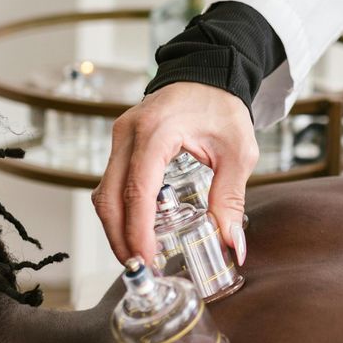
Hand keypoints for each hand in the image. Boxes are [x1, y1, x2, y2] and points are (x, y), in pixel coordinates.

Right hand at [92, 82, 256, 268]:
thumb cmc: (223, 108)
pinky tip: (136, 231)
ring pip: (103, 192)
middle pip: (109, 196)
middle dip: (119, 237)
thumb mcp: (238, 153)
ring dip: (115, 228)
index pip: (137, 189)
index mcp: (156, 132)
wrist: (209, 73)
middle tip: (139, 268)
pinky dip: (119, 211)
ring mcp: (120, 137)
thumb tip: (233, 244)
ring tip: (137, 256)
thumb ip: (231, 199)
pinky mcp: (121, 143)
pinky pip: (110, 183)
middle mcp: (129, 133)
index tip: (147, 258)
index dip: (138, 230)